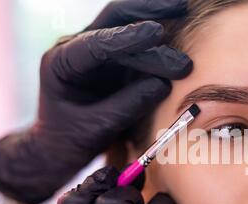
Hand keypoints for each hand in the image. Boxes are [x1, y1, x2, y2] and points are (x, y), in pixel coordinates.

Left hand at [0, 0, 190, 203]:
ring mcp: (96, 50)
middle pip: (113, 18)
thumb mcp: (98, 127)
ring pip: (126, 22)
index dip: (127, 37)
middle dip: (148, 11)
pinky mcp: (113, 58)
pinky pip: (136, 40)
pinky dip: (156, 34)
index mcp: (61, 63)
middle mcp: (77, 48)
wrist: (63, 146)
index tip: (157, 33)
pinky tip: (177, 24)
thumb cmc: (72, 139)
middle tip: (181, 10)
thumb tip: (163, 85)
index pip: (96, 44)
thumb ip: (128, 105)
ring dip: (156, 18)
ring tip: (186, 13)